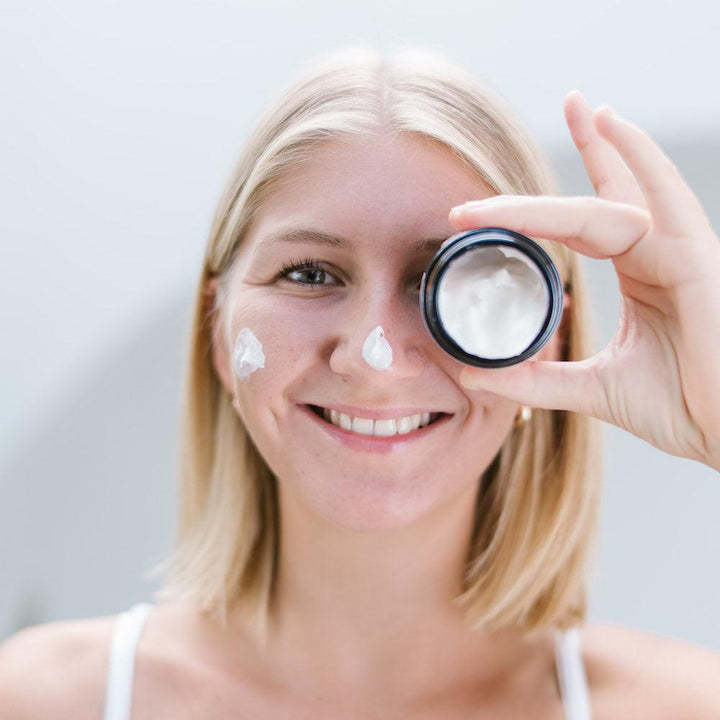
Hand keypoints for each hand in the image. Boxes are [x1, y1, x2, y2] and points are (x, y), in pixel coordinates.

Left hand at [449, 92, 719, 470]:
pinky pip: (665, 200)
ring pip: (622, 197)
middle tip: (534, 138)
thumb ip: (537, 378)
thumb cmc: (681, 406)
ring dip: (600, 149)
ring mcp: (681, 253)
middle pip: (602, 199)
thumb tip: (473, 374)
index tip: (473, 215)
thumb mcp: (593, 387)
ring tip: (578, 106)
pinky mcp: (697, 261)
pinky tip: (612, 123)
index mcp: (640, 274)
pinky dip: (640, 159)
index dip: (529, 216)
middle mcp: (658, 255)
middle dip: (567, 169)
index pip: (580, 227)